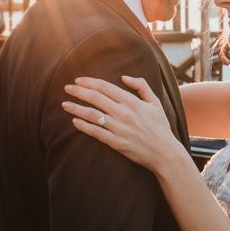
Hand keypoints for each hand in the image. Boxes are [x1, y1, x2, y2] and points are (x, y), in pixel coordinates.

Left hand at [62, 75, 182, 172]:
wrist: (165, 152)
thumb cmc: (160, 127)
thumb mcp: (155, 103)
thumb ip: (141, 86)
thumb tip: (124, 77)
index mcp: (132, 102)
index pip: (106, 87)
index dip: (90, 82)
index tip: (78, 80)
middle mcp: (124, 113)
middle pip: (96, 98)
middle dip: (79, 91)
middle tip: (66, 88)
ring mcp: (119, 128)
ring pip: (92, 115)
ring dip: (76, 108)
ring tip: (64, 104)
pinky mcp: (116, 143)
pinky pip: (96, 132)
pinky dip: (83, 126)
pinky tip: (74, 121)